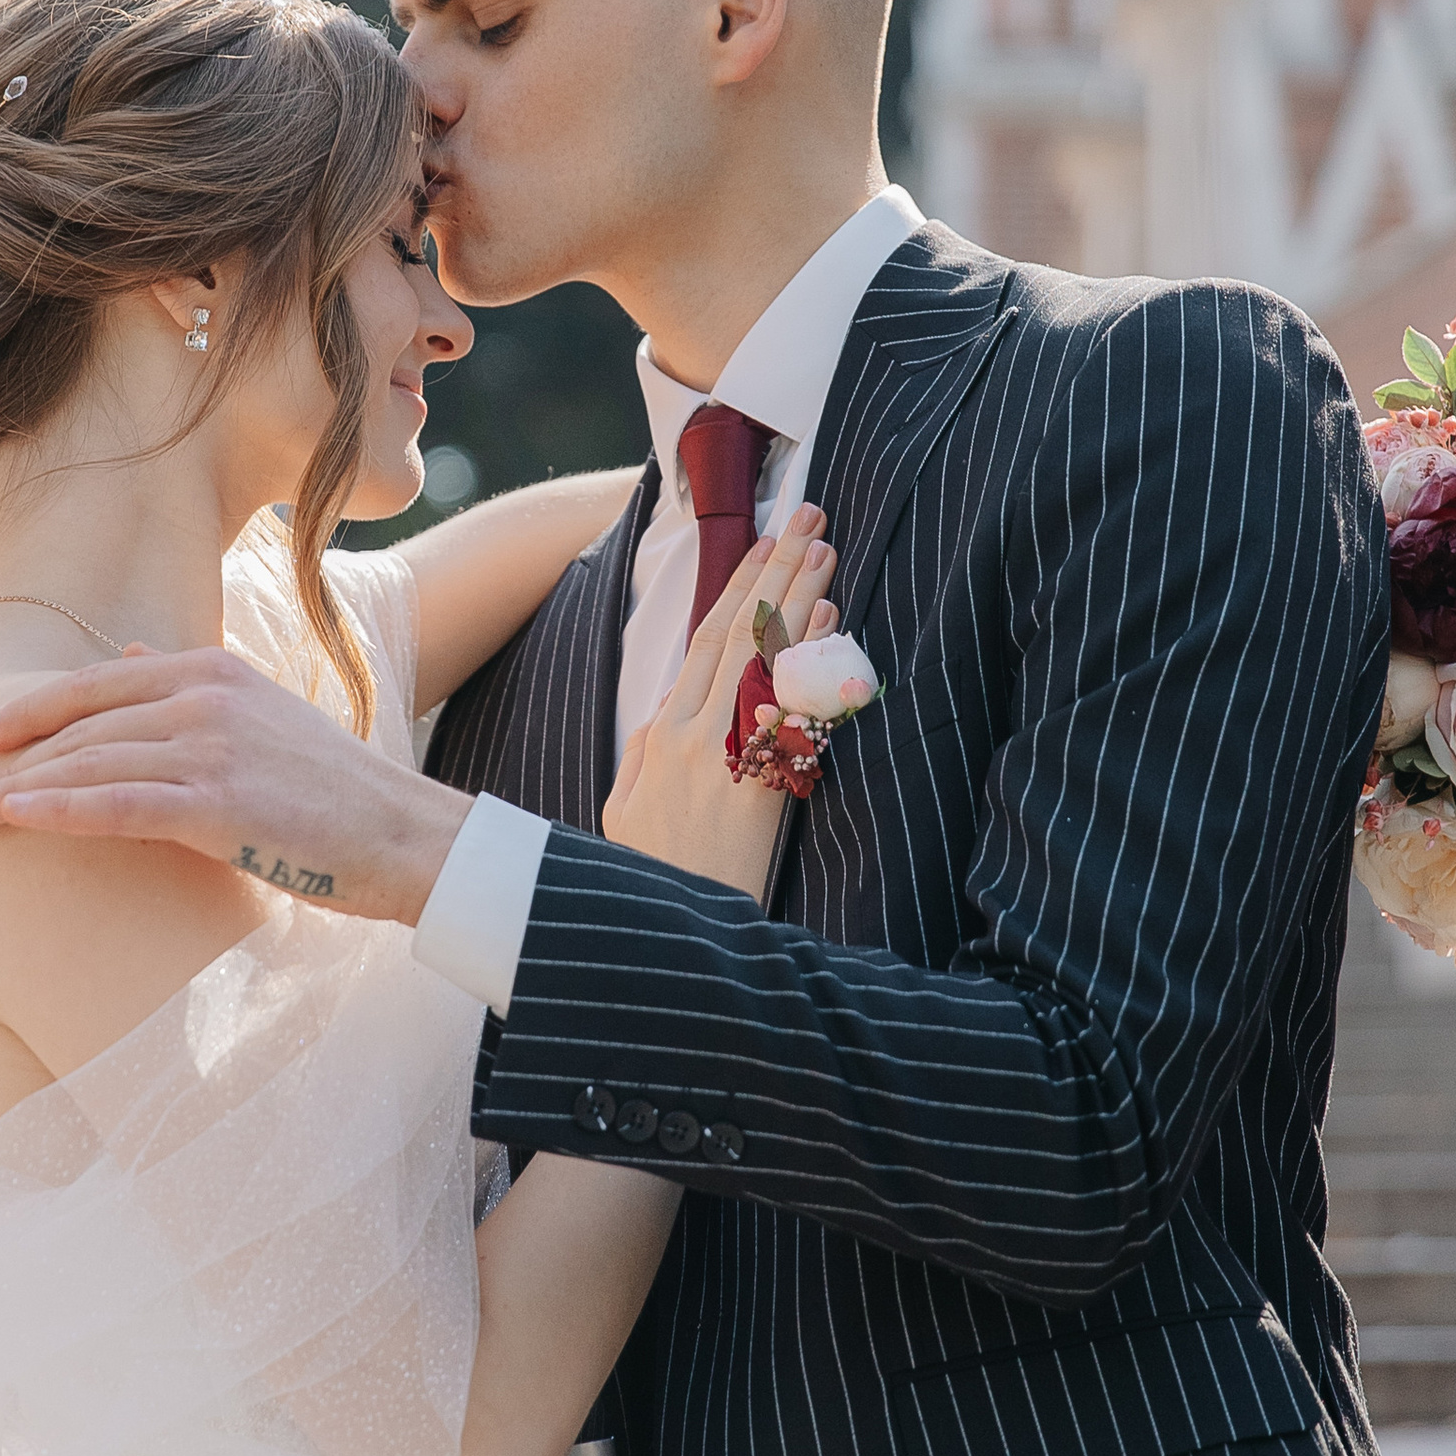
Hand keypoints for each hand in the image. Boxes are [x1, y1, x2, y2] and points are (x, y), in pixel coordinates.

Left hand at [0, 647, 471, 925]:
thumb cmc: (336, 790)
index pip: (103, 680)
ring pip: (91, 764)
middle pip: (86, 723)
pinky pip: (117, 805)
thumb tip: (128, 648)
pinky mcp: (218, 805)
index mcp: (215, 671)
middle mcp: (206, 698)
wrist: (405, 835)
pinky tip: (17, 820)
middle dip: (17, 756)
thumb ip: (193, 683)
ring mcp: (212, 748)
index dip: (39, 707)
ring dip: (21, 791)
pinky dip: (59, 811)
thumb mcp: (262, 712)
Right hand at [602, 505, 839, 900]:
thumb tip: (662, 715)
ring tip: (825, 548)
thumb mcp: (625, 812)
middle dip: (775, 567)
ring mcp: (726, 757)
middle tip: (811, 514)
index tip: (770, 543)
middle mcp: (693, 734)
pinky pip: (788, 708)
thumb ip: (643, 755)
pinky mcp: (759, 785)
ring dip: (796, 597)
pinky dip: (808, 660)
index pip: (705, 641)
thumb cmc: (656, 876)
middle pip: (737, 632)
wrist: (678, 941)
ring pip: (763, 657)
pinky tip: (829, 622)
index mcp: (661, 735)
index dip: (741, 587)